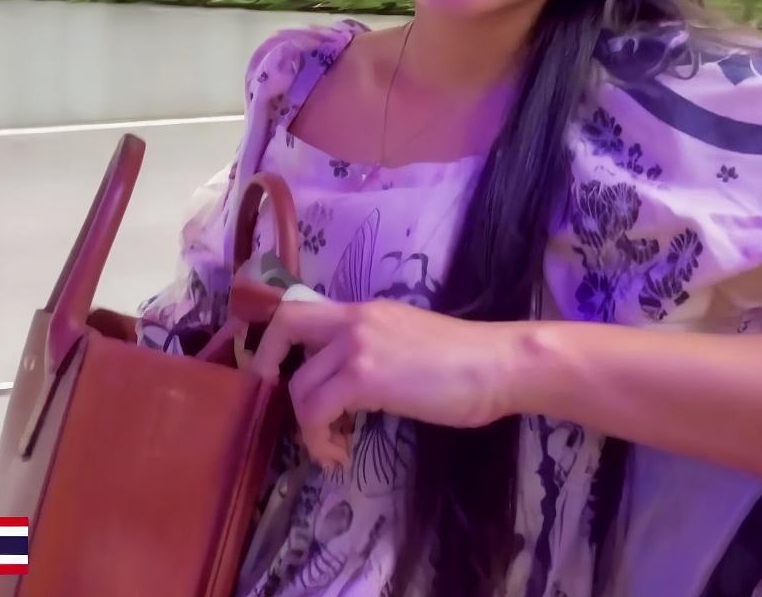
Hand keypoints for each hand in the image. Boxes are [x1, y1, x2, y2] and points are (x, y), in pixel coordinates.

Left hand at [247, 299, 526, 468]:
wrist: (497, 365)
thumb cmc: (466, 361)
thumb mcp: (407, 342)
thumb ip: (374, 350)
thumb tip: (351, 384)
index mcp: (364, 311)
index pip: (301, 306)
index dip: (275, 334)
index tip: (272, 368)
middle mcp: (354, 320)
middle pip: (285, 326)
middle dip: (265, 363)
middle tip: (275, 397)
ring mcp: (357, 346)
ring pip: (300, 385)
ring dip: (307, 426)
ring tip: (332, 448)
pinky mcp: (365, 377)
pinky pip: (317, 411)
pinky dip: (320, 439)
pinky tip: (340, 455)